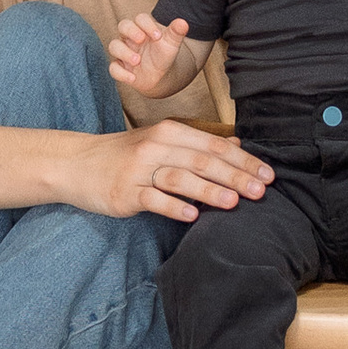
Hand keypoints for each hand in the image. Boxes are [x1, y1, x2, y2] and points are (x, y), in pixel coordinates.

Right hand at [85, 120, 273, 225]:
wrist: (79, 163)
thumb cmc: (127, 155)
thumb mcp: (162, 141)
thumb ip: (199, 144)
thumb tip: (239, 146)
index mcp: (170, 131)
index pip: (214, 145)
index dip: (244, 161)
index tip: (268, 175)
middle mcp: (156, 146)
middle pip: (202, 161)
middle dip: (235, 177)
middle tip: (261, 191)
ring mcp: (139, 169)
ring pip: (181, 178)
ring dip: (210, 191)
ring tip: (234, 203)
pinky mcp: (125, 192)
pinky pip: (153, 199)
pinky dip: (173, 207)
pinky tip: (192, 217)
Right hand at [107, 11, 190, 91]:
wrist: (161, 75)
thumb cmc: (163, 54)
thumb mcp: (171, 43)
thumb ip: (176, 32)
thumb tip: (183, 23)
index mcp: (142, 28)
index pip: (140, 18)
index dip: (147, 24)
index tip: (158, 36)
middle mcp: (130, 38)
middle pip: (123, 26)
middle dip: (130, 31)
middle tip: (141, 39)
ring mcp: (123, 52)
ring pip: (114, 46)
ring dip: (124, 52)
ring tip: (137, 60)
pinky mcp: (120, 68)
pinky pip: (113, 69)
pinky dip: (121, 74)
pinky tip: (133, 78)